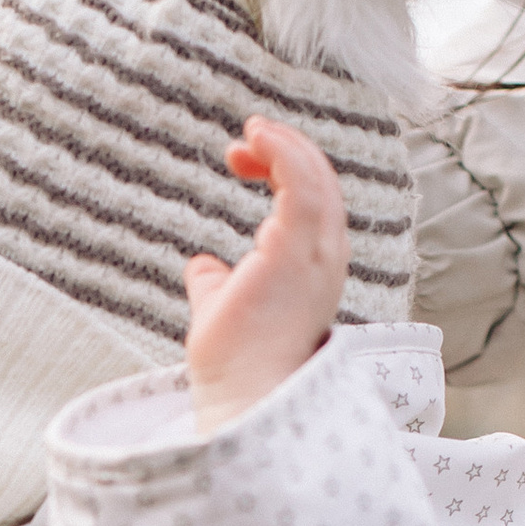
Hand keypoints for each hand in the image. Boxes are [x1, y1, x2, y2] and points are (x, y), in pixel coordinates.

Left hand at [183, 120, 349, 435]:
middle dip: (285, 151)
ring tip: (252, 129)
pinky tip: (258, 137)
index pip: (313, 204)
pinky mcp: (298, 252)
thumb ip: (215, 284)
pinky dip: (283, 153)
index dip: (284, 170)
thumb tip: (201, 266)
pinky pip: (303, 185)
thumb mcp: (221, 309)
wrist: (241, 396)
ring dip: (285, 145)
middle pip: (321, 183)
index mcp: (312, 269)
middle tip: (245, 139)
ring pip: (316, 178)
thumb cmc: (235, 364)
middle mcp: (323, 260)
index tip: (241, 160)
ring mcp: (316, 256)